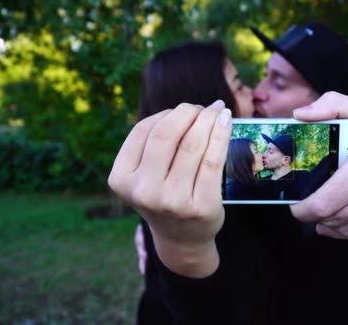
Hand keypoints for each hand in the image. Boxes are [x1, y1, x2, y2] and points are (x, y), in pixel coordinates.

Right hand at [108, 101, 231, 276]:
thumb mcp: (146, 174)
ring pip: (192, 144)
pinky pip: (213, 160)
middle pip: (166, 134)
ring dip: (208, 119)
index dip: (167, 113)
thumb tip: (191, 108)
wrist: (183, 239)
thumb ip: (155, 143)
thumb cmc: (165, 195)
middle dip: (188, 113)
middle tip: (202, 108)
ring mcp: (172, 201)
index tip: (184, 110)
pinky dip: (221, 134)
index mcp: (122, 179)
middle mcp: (143, 191)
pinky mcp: (201, 205)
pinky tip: (226, 122)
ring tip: (217, 111)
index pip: (143, 131)